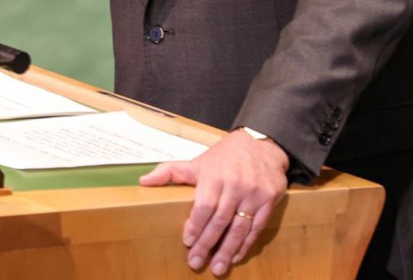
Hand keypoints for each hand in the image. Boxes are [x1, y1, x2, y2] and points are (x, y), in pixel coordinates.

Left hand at [139, 129, 288, 275]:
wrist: (261, 145)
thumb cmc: (224, 157)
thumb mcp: (197, 162)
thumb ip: (170, 171)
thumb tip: (144, 181)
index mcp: (214, 176)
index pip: (204, 206)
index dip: (196, 225)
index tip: (187, 241)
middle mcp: (235, 186)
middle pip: (219, 220)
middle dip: (207, 244)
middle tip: (196, 262)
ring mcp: (253, 194)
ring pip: (239, 228)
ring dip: (227, 250)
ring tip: (217, 268)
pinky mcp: (269, 201)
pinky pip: (256, 227)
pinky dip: (246, 244)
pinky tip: (236, 255)